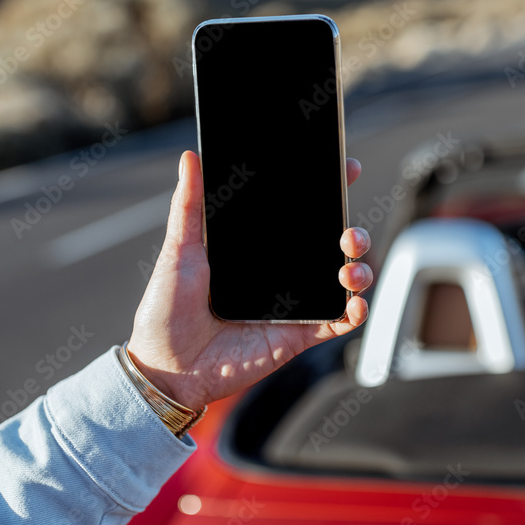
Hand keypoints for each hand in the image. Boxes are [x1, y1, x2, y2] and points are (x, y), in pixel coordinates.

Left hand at [128, 150, 371, 410]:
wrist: (166, 368)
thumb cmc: (165, 311)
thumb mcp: (179, 251)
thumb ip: (189, 205)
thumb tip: (190, 157)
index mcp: (255, 250)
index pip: (298, 215)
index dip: (326, 192)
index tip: (343, 169)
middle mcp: (279, 274)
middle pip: (329, 246)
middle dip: (352, 233)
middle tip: (347, 232)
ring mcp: (291, 305)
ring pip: (341, 281)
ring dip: (358, 269)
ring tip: (348, 267)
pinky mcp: (297, 336)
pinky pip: (336, 322)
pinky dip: (354, 311)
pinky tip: (354, 303)